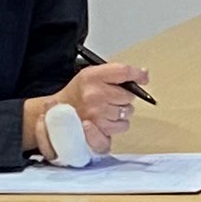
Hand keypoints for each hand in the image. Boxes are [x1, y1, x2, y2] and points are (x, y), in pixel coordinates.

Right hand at [24, 63, 149, 157]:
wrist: (57, 114)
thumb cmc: (77, 94)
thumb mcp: (91, 75)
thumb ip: (115, 73)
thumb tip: (143, 74)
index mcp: (92, 76)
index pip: (124, 72)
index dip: (137, 74)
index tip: (142, 77)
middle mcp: (95, 95)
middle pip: (128, 95)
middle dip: (124, 97)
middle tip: (112, 97)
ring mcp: (97, 114)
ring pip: (127, 112)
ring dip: (121, 111)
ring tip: (107, 109)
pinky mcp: (100, 129)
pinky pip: (123, 126)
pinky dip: (118, 124)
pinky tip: (107, 120)